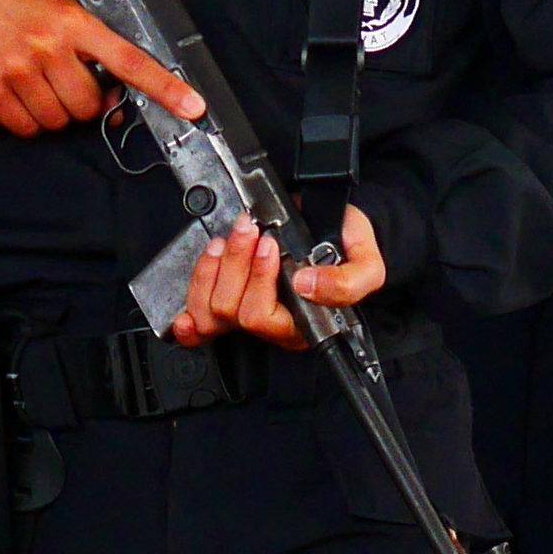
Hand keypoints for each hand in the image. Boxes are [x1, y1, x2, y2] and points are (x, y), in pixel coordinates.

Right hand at [0, 0, 203, 137]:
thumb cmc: (11, 5)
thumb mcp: (57, 9)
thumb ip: (88, 47)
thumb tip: (114, 97)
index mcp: (72, 21)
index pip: (129, 59)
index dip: (164, 86)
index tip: (192, 105)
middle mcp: (46, 44)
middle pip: (89, 105)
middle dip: (81, 102)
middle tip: (63, 81)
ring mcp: (16, 69)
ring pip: (58, 121)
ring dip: (52, 112)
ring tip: (35, 82)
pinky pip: (27, 128)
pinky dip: (26, 120)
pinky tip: (15, 93)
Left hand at [172, 206, 381, 349]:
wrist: (339, 227)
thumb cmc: (350, 248)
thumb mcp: (366, 266)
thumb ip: (346, 283)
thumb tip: (306, 285)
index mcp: (302, 325)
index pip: (262, 317)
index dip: (259, 280)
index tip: (270, 246)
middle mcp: (272, 325)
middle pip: (230, 310)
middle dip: (236, 263)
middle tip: (250, 231)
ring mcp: (247, 313)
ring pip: (209, 310)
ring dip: (214, 268)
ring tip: (231, 240)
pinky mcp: (229, 298)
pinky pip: (198, 317)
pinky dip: (190, 303)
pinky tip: (186, 304)